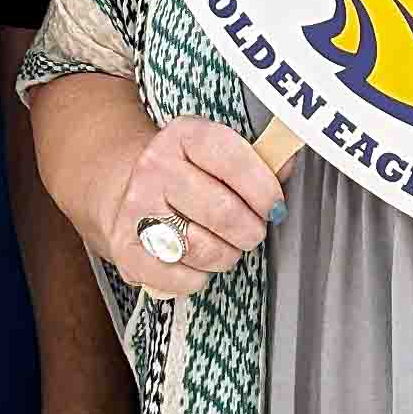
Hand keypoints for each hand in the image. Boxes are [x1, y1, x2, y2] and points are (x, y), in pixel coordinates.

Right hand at [90, 116, 281, 298]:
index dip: (263, 188)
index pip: (231, 159)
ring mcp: (136, 209)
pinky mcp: (126, 248)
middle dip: (249, 230)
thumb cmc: (186, 174)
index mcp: (183, 136)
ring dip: (226, 255)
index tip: (274, 206)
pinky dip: (198, 276)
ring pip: (203, 249)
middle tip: (250, 231)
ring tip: (224, 246)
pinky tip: (196, 261)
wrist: (124, 187)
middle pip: (223, 212)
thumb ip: (259, 159)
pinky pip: (180, 277)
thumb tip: (288, 162)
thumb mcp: (218, 153)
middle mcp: (155, 168)